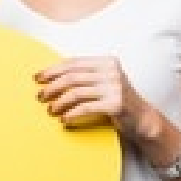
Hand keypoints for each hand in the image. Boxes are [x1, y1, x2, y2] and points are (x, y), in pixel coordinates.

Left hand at [35, 56, 155, 138]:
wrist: (142, 119)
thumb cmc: (117, 100)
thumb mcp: (104, 82)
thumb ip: (85, 76)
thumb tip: (51, 76)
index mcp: (107, 62)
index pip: (74, 63)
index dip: (53, 69)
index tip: (37, 78)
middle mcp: (112, 72)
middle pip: (72, 77)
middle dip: (52, 86)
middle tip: (40, 96)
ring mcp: (115, 87)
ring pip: (76, 92)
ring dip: (59, 102)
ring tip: (50, 110)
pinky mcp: (115, 104)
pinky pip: (85, 108)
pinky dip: (71, 114)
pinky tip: (64, 119)